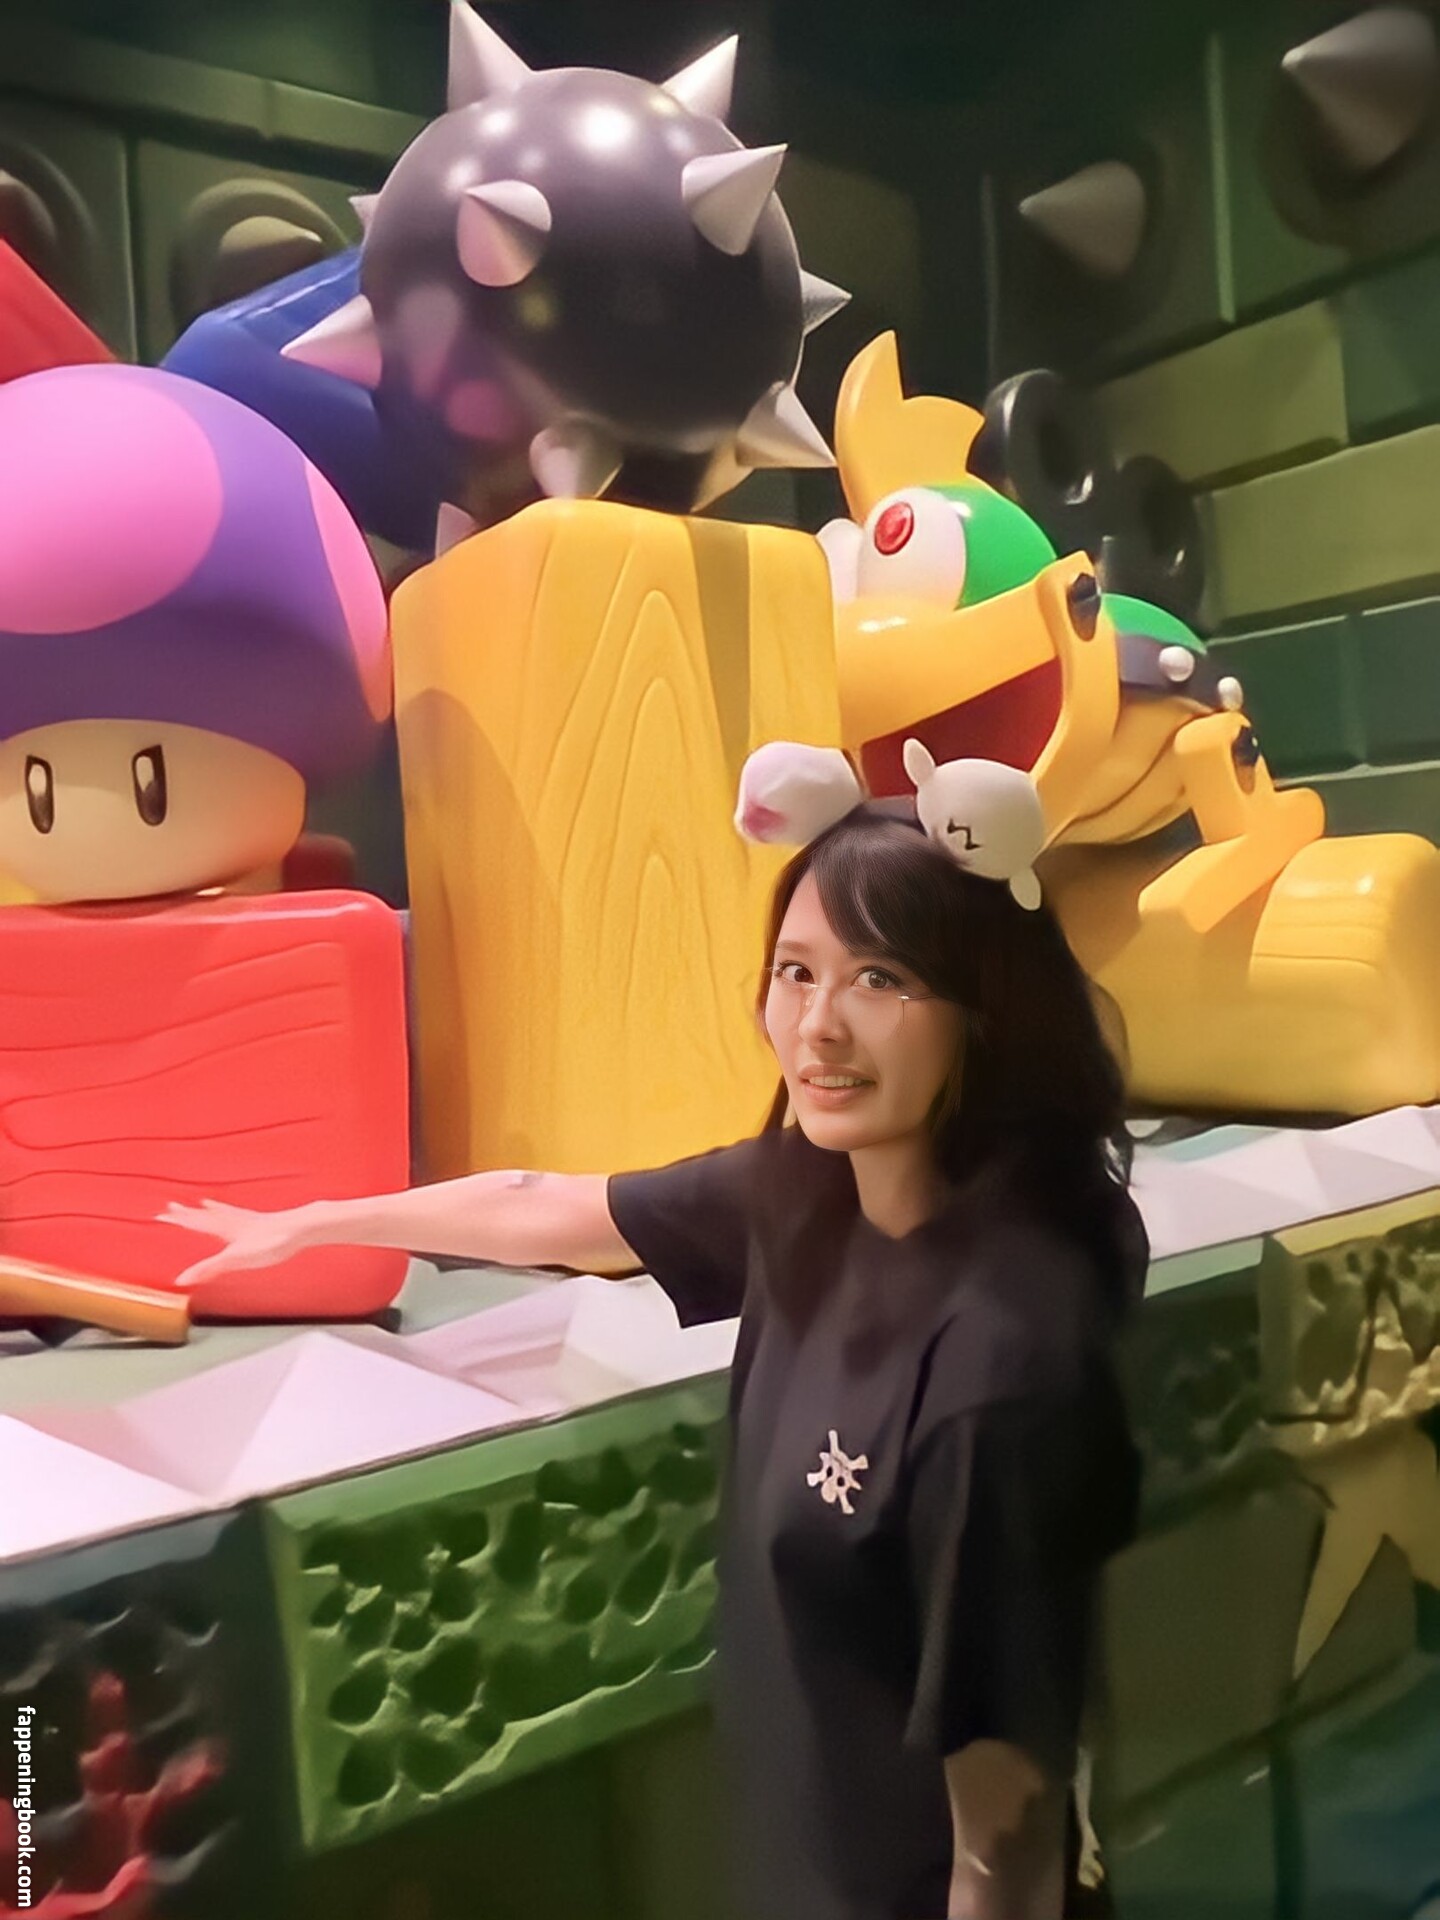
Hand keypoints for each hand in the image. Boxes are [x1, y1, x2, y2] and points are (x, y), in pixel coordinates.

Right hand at [157, 1198, 315, 1288]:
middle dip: (188, 1213)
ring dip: (210, 1209)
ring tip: (203, 1203)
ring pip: (224, 1213)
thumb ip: (209, 1268)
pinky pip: (242, 1215)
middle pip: (206, 1215)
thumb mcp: (235, 1259)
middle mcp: (234, 1220)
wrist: (301, 1227)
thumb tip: (181, 1279)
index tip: (161, 1213)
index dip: (179, 1219)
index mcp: (225, 1227)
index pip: (196, 1222)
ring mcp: (249, 1220)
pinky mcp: (264, 1223)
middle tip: (172, 1205)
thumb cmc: (270, 1243)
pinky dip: (234, 1213)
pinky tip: (242, 1216)